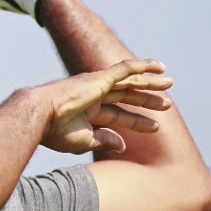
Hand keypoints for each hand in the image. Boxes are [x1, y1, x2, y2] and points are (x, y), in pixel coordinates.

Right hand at [38, 59, 172, 153]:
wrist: (40, 117)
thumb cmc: (55, 132)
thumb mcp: (84, 141)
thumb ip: (104, 140)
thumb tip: (123, 144)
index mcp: (88, 112)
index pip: (118, 115)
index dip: (137, 121)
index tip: (155, 127)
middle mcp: (93, 96)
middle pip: (126, 96)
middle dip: (146, 100)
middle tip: (167, 104)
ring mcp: (96, 85)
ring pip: (129, 82)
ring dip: (150, 83)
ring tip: (169, 83)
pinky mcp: (99, 78)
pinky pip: (125, 69)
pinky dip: (142, 66)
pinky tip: (159, 67)